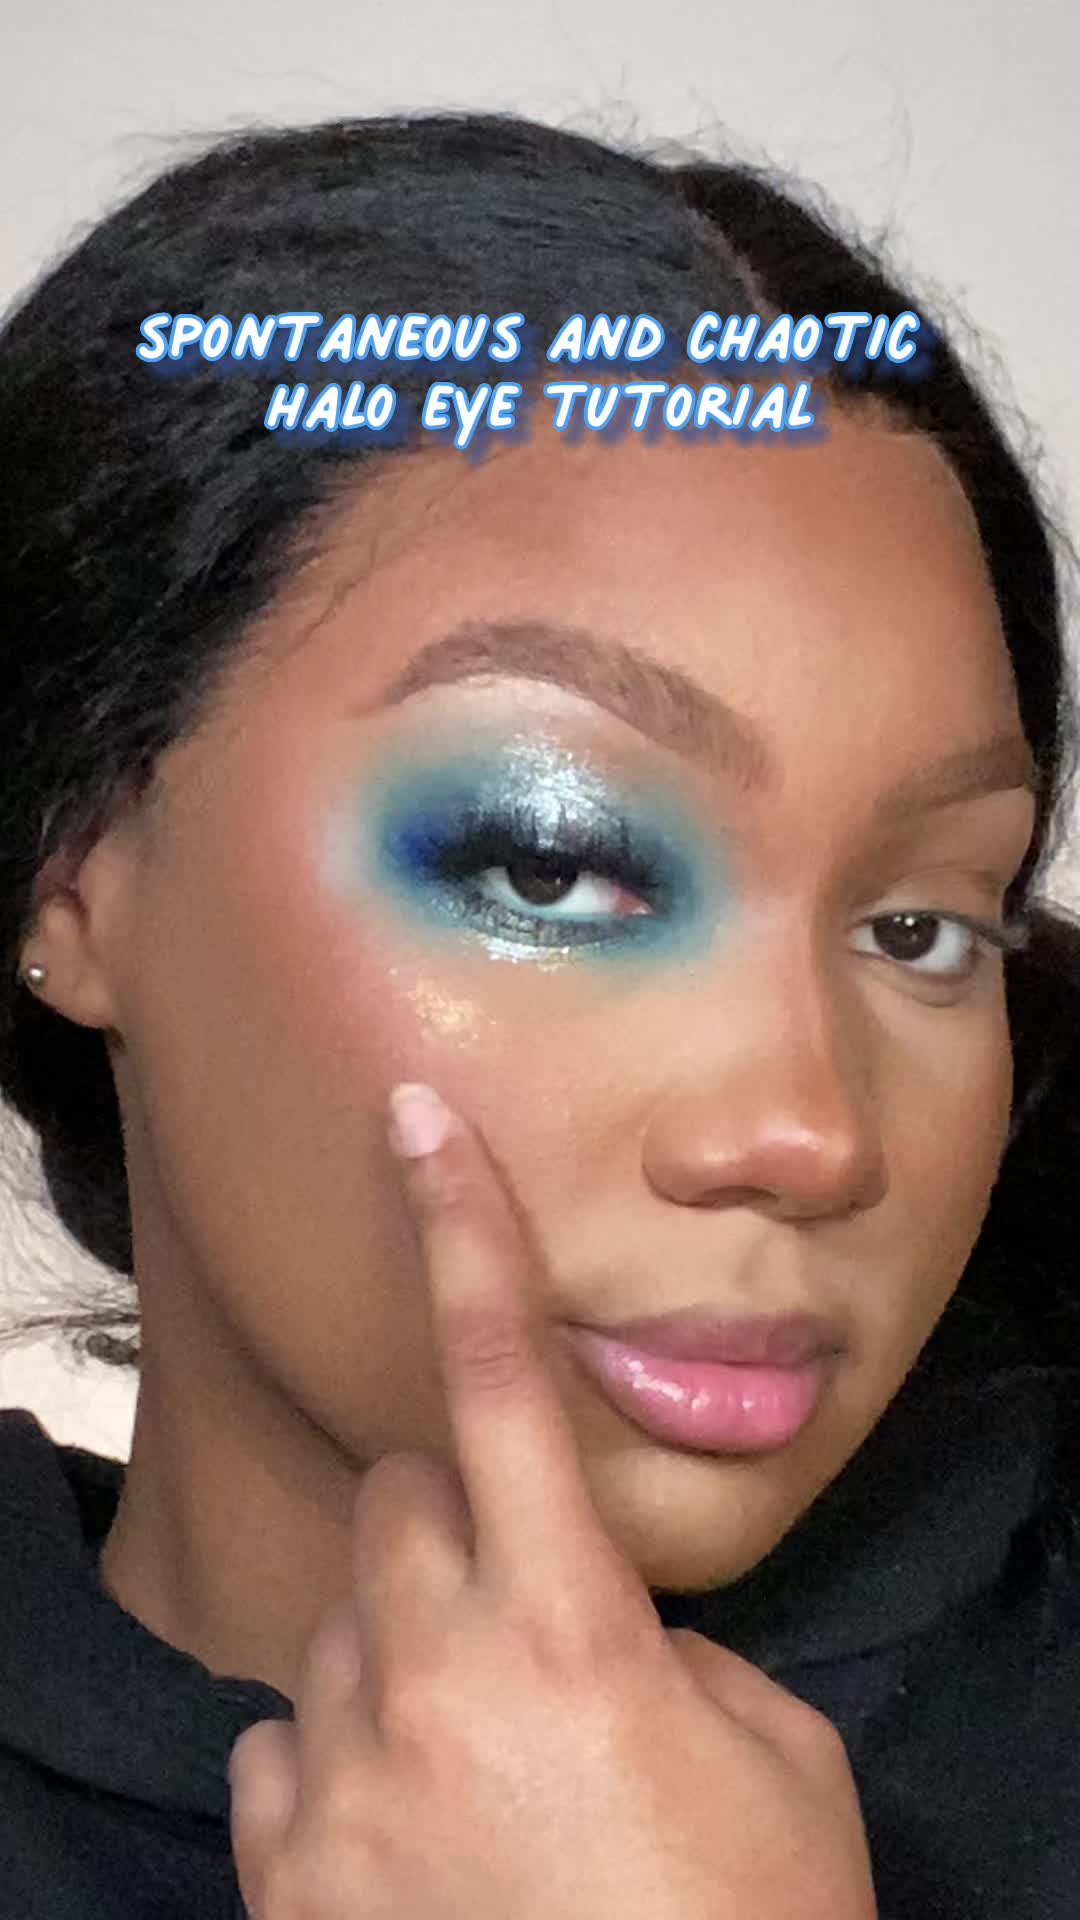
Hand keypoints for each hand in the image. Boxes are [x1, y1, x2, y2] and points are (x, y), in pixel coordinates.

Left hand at [228, 1081, 877, 1919]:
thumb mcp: (773, 1755)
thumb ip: (669, 1646)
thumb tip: (596, 1622)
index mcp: (571, 1626)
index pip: (501, 1380)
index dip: (463, 1235)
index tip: (419, 1126)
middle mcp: (433, 1675)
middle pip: (400, 1497)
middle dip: (458, 1527)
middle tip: (528, 1621)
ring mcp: (343, 1775)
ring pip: (340, 1614)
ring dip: (406, 1645)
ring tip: (484, 1755)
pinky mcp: (285, 1871)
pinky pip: (282, 1740)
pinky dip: (340, 1754)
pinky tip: (413, 1828)